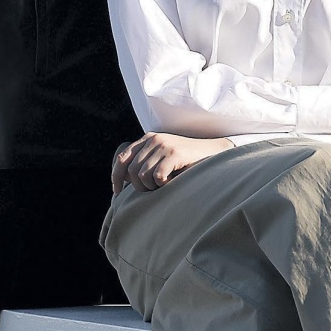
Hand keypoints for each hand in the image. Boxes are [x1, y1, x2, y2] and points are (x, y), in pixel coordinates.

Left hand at [112, 132, 232, 191]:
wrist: (214, 153)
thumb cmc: (187, 160)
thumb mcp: (163, 156)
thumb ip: (145, 161)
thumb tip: (124, 179)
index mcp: (147, 139)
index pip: (122, 158)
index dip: (116, 177)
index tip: (118, 191)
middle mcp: (153, 139)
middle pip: (131, 171)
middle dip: (139, 186)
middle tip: (152, 190)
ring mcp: (164, 146)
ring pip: (142, 176)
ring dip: (152, 186)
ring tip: (164, 184)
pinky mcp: (174, 154)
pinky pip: (157, 177)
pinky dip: (163, 184)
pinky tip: (172, 182)